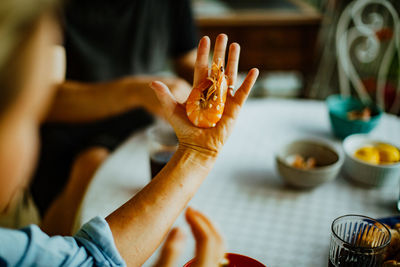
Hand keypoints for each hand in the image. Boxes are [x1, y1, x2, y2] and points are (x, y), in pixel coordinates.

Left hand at [150, 34, 258, 156]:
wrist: (198, 146)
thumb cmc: (185, 130)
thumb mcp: (172, 110)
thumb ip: (164, 96)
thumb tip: (152, 82)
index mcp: (199, 91)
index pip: (201, 67)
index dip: (202, 54)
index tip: (203, 39)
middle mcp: (213, 92)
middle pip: (217, 67)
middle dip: (219, 51)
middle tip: (222, 35)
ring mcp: (225, 99)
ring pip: (230, 75)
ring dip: (233, 60)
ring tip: (235, 45)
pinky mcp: (235, 108)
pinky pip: (243, 92)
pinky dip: (249, 82)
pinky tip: (254, 70)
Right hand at [154, 207, 224, 266]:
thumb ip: (169, 253)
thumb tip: (179, 229)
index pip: (207, 238)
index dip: (197, 220)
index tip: (187, 210)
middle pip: (218, 240)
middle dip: (205, 221)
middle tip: (192, 210)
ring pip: (220, 246)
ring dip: (208, 228)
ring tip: (194, 218)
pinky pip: (216, 252)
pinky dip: (209, 238)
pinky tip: (197, 234)